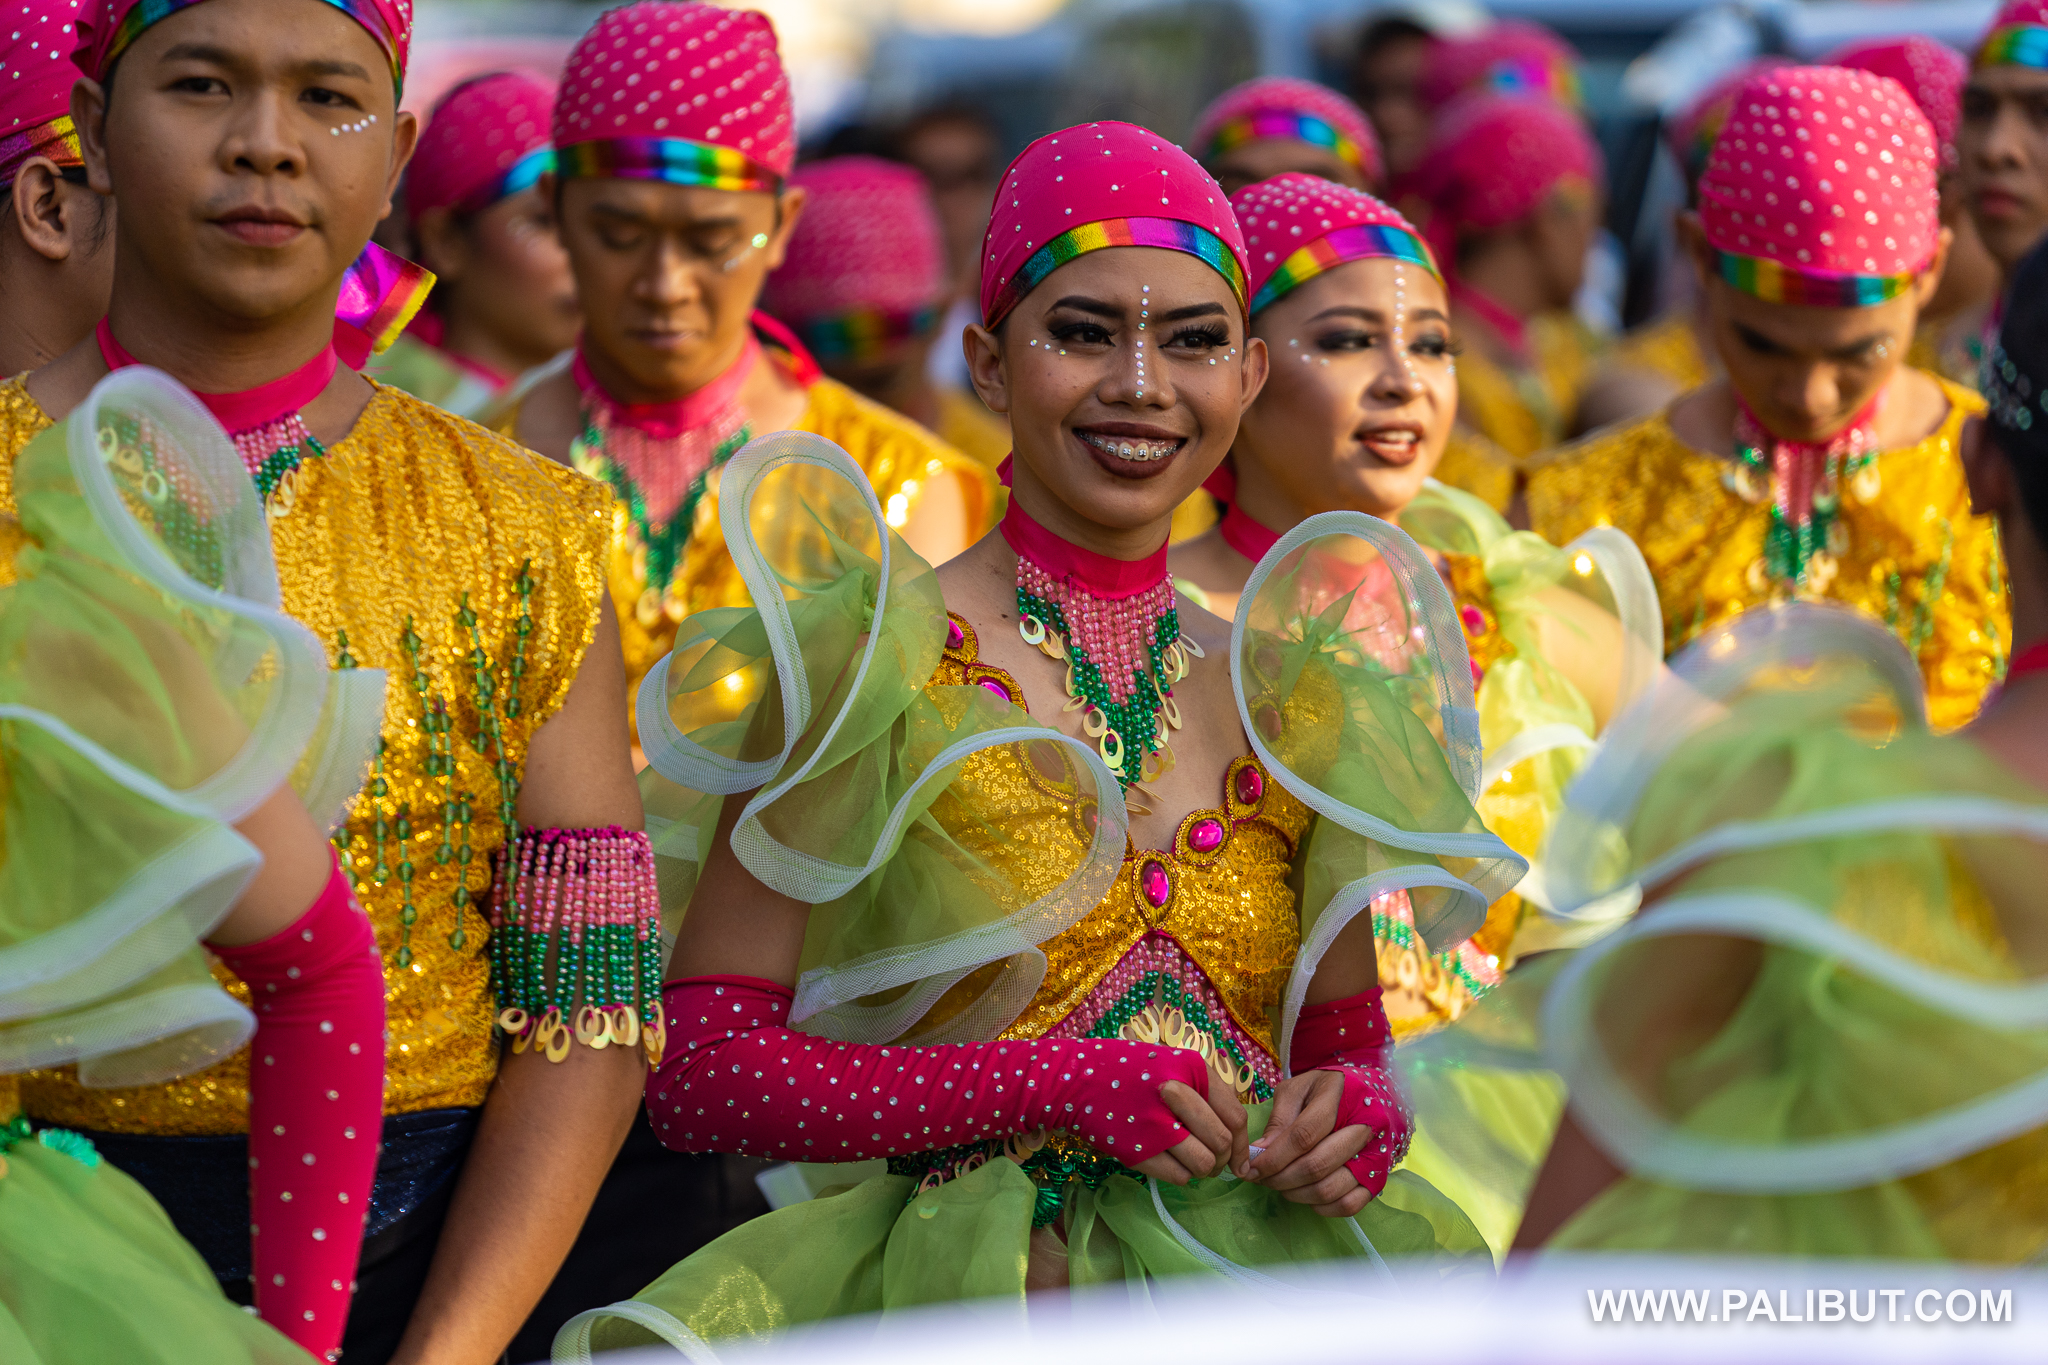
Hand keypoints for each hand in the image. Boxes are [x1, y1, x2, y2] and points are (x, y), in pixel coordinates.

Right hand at [1132, 1069, 1248, 1183]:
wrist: (1080, 1079)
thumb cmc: (1134, 1071)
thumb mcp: (1175, 1064)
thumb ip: (1208, 1093)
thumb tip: (1238, 1138)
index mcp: (1192, 1069)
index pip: (1235, 1117)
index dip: (1243, 1144)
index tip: (1240, 1157)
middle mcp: (1175, 1093)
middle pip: (1222, 1143)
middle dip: (1223, 1158)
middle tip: (1213, 1159)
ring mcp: (1154, 1124)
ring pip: (1204, 1164)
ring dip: (1203, 1169)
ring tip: (1191, 1160)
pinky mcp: (1137, 1150)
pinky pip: (1180, 1177)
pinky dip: (1181, 1174)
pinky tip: (1169, 1161)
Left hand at [1242, 1069, 1376, 1217]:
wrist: (1366, 1093)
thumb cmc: (1325, 1089)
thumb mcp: (1297, 1089)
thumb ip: (1280, 1119)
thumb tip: (1261, 1152)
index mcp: (1339, 1096)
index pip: (1304, 1135)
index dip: (1274, 1156)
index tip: (1252, 1168)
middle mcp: (1364, 1126)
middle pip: (1316, 1165)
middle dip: (1281, 1178)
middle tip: (1262, 1179)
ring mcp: (1374, 1155)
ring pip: (1330, 1189)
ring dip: (1297, 1194)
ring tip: (1280, 1185)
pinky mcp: (1378, 1177)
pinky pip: (1349, 1204)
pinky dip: (1322, 1207)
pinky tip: (1305, 1194)